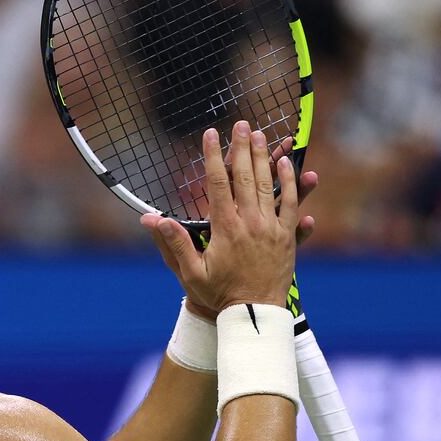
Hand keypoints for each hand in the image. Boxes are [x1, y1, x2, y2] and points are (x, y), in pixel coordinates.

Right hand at [140, 121, 299, 314]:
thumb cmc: (219, 296)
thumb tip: (150, 220)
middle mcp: (250, 223)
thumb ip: (173, 243)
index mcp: (225, 228)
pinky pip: (290, 204)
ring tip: (263, 135)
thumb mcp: (190, 272)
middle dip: (243, 148)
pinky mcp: (287, 238)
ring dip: (266, 158)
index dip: (213, 156)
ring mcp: (271, 229)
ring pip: (270, 186)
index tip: (210, 134)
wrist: (254, 317)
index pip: (218, 183)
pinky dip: (290, 183)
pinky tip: (287, 166)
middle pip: (247, 177)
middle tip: (242, 124)